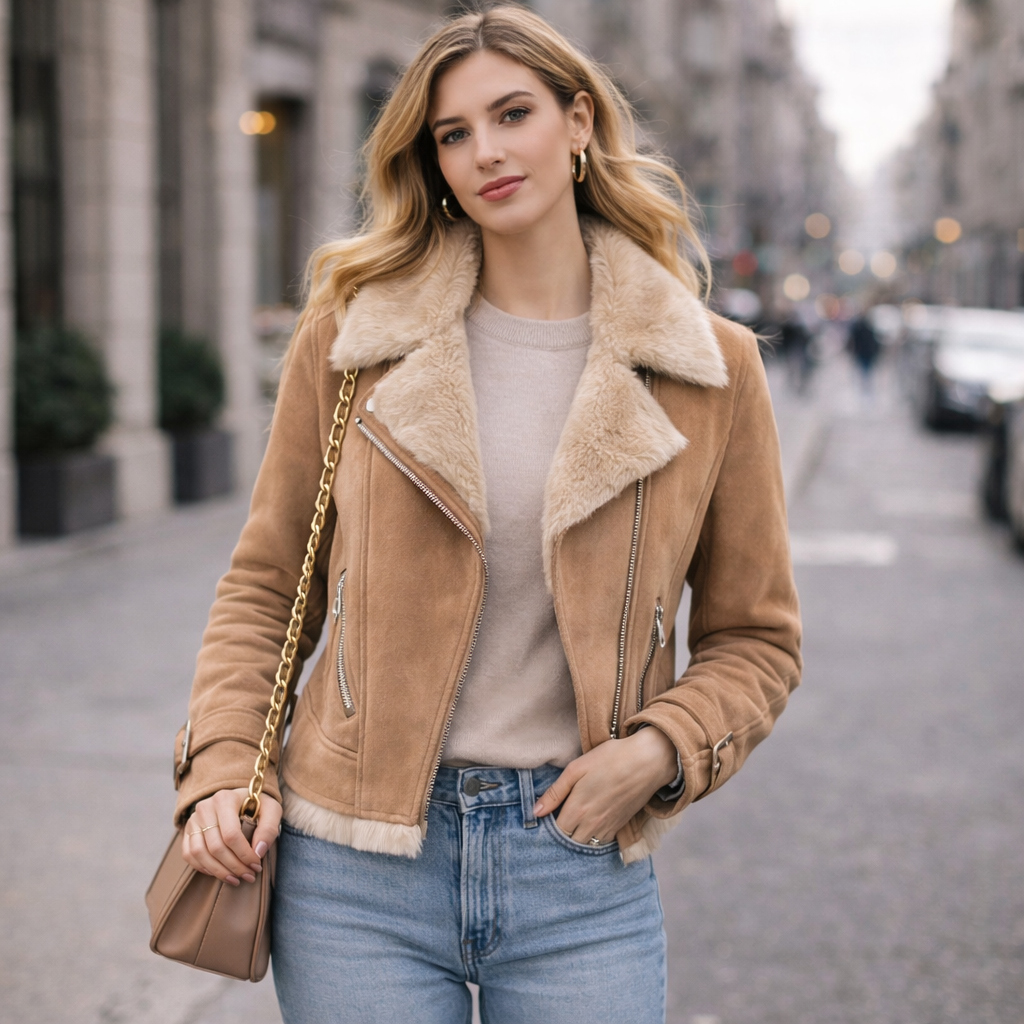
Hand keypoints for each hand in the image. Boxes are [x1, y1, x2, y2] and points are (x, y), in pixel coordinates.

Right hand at [181, 788, 281, 885]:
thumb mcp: (271, 809)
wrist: (240, 798)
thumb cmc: (257, 805)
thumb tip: (258, 852)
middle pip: (215, 846)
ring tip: (236, 879)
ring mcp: (193, 820)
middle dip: (234, 866)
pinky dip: (203, 868)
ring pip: (199, 853)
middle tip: (249, 876)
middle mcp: (205, 808)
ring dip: (218, 871)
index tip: (256, 865)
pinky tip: (220, 873)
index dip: (244, 854)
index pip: (231, 834)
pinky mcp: (188, 831)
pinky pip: (189, 854)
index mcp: (225, 799)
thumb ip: (268, 828)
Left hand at [533, 728, 678, 844]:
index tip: (547, 816)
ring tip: (574, 822)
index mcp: (577, 809)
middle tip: (560, 818)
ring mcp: (607, 827)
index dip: (549, 825)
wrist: (647, 761)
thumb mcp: (577, 769)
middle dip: (562, 834)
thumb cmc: (610, 759)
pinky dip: (594, 837)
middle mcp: (591, 824)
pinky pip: (602, 842)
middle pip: (569, 842)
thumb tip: (536, 812)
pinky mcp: (620, 826)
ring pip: (586, 845)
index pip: (555, 832)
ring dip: (578, 838)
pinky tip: (591, 824)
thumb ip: (555, 792)